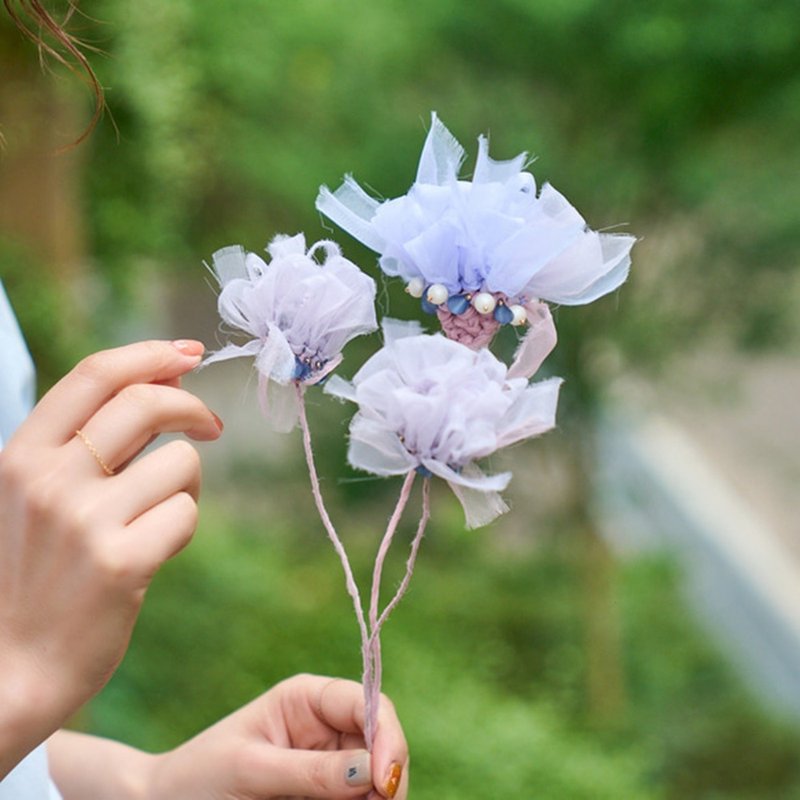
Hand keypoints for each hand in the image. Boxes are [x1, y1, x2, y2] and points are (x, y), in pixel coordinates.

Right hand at [0, 340, 221, 774]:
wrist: (9, 670)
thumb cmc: (31, 575)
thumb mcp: (31, 497)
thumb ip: (82, 444)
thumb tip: (163, 384)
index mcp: (21, 454)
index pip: (95, 374)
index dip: (151, 355)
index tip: (190, 354)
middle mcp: (48, 478)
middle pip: (147, 403)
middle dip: (193, 406)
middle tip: (211, 425)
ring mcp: (84, 521)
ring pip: (181, 462)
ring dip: (186, 483)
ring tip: (159, 513)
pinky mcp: (120, 563)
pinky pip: (186, 513)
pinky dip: (183, 525)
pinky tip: (155, 549)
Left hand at [149, 674, 408, 799]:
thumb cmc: (199, 778)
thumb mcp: (252, 770)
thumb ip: (310, 771)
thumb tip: (370, 772)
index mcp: (308, 698)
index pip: (367, 704)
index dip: (386, 736)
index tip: (384, 781)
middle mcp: (326, 726)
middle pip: (382, 743)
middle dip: (387, 777)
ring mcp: (329, 763)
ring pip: (376, 778)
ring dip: (377, 799)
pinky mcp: (326, 796)